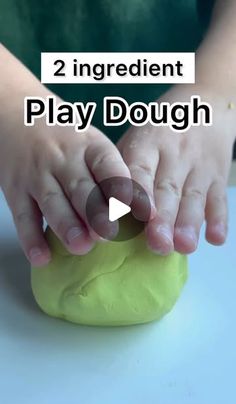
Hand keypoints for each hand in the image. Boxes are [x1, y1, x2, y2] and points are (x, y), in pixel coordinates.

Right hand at [0, 93, 129, 266]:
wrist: (16, 118)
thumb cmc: (66, 138)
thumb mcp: (91, 142)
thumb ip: (110, 173)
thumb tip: (136, 213)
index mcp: (90, 145)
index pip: (108, 165)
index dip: (123, 187)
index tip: (140, 209)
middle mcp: (63, 158)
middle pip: (80, 187)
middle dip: (96, 212)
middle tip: (109, 234)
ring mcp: (37, 174)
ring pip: (52, 201)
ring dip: (67, 225)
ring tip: (81, 246)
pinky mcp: (15, 190)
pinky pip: (23, 216)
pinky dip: (31, 238)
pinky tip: (42, 257)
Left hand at [117, 85, 235, 254]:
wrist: (204, 108)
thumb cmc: (158, 133)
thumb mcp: (136, 139)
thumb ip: (123, 171)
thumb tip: (106, 212)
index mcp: (147, 144)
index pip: (140, 169)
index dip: (139, 192)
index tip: (137, 216)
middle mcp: (174, 154)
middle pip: (168, 188)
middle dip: (163, 218)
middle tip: (159, 244)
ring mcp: (198, 165)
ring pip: (194, 196)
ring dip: (189, 222)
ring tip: (185, 246)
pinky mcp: (218, 174)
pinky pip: (219, 198)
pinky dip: (219, 218)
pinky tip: (216, 238)